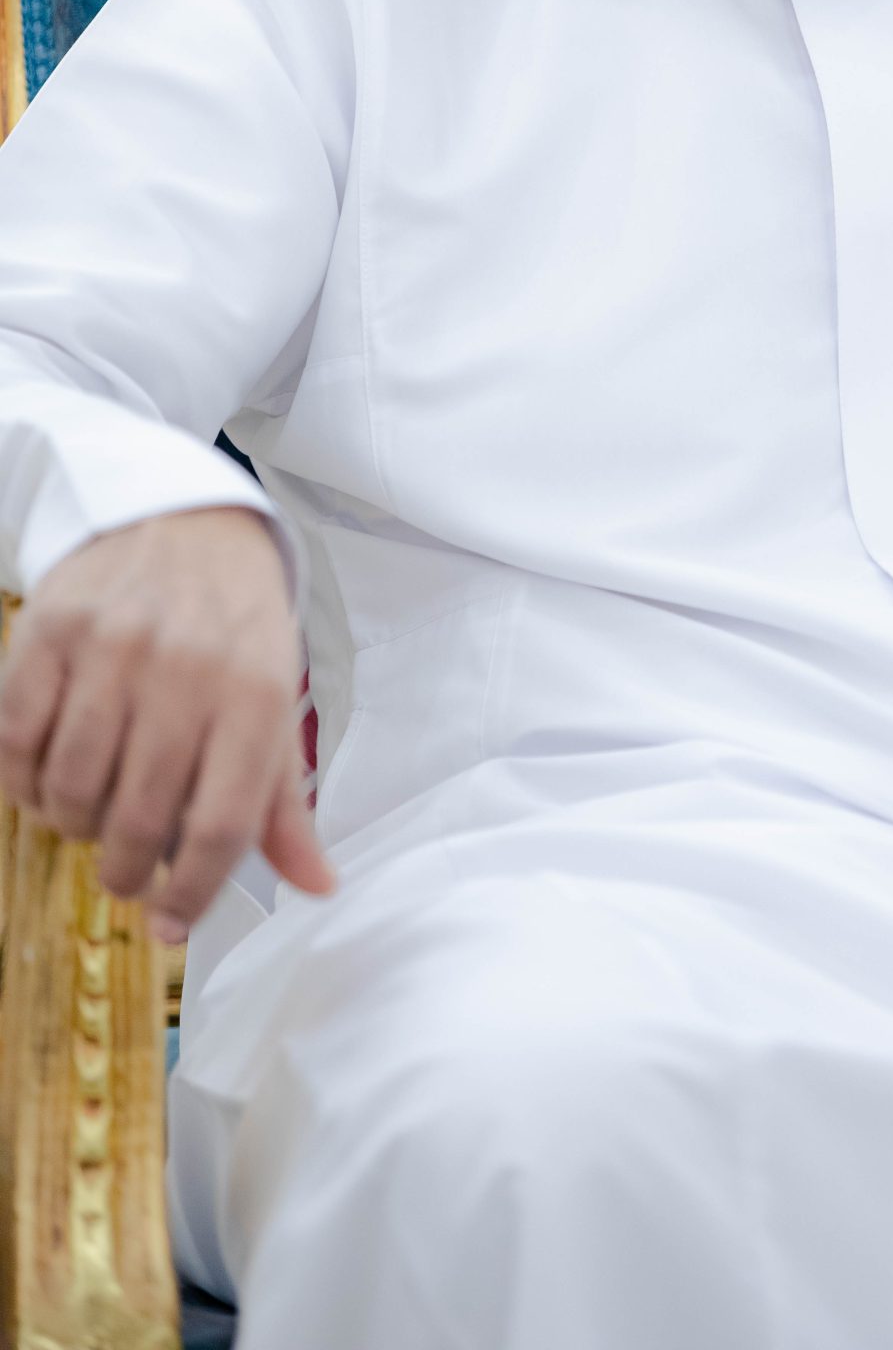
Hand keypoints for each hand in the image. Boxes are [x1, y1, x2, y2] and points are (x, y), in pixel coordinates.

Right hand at [0, 506, 336, 940]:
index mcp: (258, 693)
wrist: (179, 516)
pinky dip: (27, 783)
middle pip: (141, 818)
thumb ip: (284, 801)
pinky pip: (16, 744)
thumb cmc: (234, 625)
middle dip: (128, 870)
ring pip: (73, 790)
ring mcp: (112, 648)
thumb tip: (316, 887)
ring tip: (93, 816)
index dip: (192, 893)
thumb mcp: (276, 697)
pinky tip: (50, 777)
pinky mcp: (49, 632)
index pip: (223, 825)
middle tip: (127, 872)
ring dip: (76, 827)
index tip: (172, 922)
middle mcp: (187, 669)